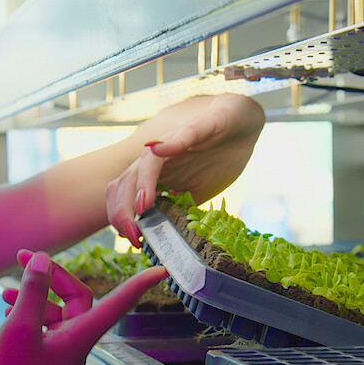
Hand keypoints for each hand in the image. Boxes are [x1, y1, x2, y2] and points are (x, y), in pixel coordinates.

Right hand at [0, 249, 166, 364]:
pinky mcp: (46, 357)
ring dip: (34, 295)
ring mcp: (61, 351)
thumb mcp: (19, 327)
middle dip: (50, 277)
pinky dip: (30, 312)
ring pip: (57, 311)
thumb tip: (44, 261)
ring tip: (6, 294)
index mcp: (80, 337)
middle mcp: (76, 343)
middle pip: (76, 298)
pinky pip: (45, 326)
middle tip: (22, 259)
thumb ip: (34, 291)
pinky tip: (9, 309)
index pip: (117, 303)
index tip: (160, 270)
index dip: (138, 285)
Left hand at [108, 94, 265, 247]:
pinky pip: (182, 135)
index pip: (124, 194)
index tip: (133, 240)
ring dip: (141, 184)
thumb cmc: (218, 159)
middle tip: (134, 236)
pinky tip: (160, 150)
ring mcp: (175, 141)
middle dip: (123, 210)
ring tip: (142, 207)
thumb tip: (164, 234)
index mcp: (154, 175)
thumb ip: (178, 208)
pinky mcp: (198, 127)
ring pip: (147, 161)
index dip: (121, 217)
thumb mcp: (197, 193)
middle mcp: (157, 157)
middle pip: (127, 180)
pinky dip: (170, 144)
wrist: (242, 124)